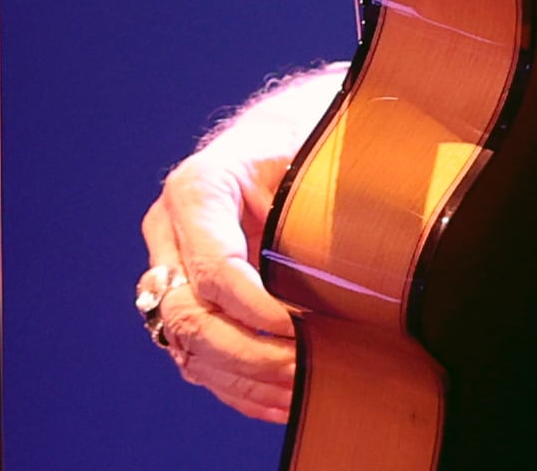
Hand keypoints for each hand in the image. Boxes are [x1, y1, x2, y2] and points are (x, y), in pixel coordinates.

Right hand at [137, 66, 340, 424]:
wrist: (282, 138)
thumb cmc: (301, 140)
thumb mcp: (313, 152)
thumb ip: (322, 193)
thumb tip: (365, 250)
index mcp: (197, 188)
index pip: (212, 268)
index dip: (255, 309)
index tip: (301, 329)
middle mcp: (170, 232)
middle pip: (189, 315)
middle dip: (249, 351)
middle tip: (304, 365)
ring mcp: (172, 271)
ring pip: (189, 347)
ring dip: (246, 377)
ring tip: (301, 389)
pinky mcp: (187, 303)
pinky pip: (200, 361)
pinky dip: (241, 387)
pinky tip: (284, 398)